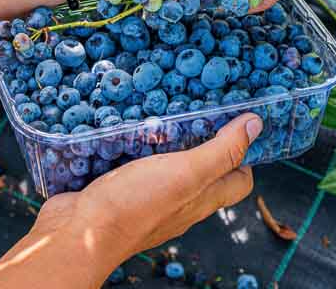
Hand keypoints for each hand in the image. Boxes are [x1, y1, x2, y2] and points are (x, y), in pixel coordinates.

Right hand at [0, 114, 262, 288]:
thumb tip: (257, 126)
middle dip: (203, 137)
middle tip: (197, 104)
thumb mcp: (187, 173)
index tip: (237, 122)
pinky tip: (126, 124)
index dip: (243, 154)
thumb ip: (220, 151)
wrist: (78, 231)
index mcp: (200, 200)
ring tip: (161, 106)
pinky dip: (131, 143)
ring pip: (164, 164)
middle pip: (202, 170)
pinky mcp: (116, 189)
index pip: (238, 181)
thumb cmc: (135, 204)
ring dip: (164, 137)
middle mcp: (177, 202)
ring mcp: (145, 197)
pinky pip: (130, 163)